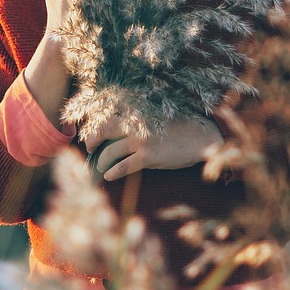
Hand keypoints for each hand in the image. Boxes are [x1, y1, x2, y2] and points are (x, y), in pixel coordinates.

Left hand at [84, 116, 222, 181]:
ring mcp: (141, 141)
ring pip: (109, 151)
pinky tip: (109, 176)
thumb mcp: (155, 119)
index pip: (107, 117)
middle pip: (102, 131)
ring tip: (99, 167)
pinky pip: (123, 166)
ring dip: (100, 161)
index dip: (95, 127)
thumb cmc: (179, 128)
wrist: (200, 136)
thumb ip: (138, 123)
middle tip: (90, 150)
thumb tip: (118, 134)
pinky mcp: (148, 157)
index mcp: (136, 114)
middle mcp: (135, 125)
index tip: (92, 135)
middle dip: (91, 141)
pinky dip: (113, 172)